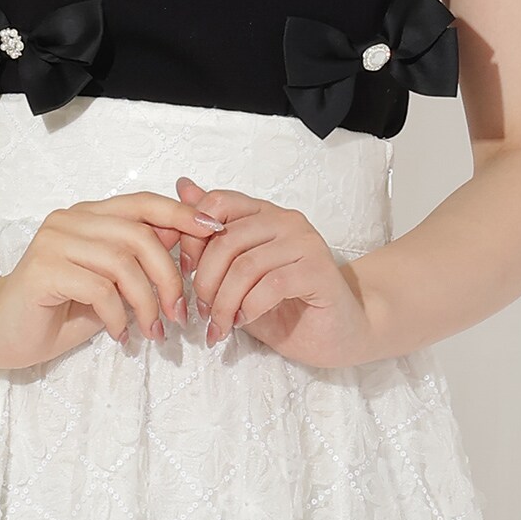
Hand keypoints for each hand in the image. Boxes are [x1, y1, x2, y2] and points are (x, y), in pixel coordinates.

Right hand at [0, 191, 226, 369]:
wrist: (0, 331)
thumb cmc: (61, 308)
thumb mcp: (110, 282)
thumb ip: (138, 261)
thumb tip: (189, 243)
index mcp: (89, 214)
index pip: (143, 203)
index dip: (181, 213)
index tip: (215, 230)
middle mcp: (70, 218)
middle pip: (138, 234)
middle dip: (169, 275)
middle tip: (180, 314)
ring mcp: (54, 241)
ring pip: (121, 261)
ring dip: (147, 301)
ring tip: (153, 332)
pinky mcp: (42, 269)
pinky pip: (98, 288)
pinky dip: (119, 316)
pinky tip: (122, 336)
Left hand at [175, 176, 371, 368]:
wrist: (338, 333)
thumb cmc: (285, 305)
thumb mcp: (237, 274)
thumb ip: (212, 237)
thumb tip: (182, 186)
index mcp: (263, 213)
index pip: (217, 202)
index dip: (193, 236)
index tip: (186, 272)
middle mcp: (285, 220)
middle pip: (226, 239)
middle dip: (205, 281)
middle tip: (202, 311)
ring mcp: (304, 242)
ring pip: (246, 265)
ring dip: (223, 302)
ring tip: (219, 324)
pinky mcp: (318, 270)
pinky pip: (271, 285)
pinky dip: (248, 308)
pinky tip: (242, 321)